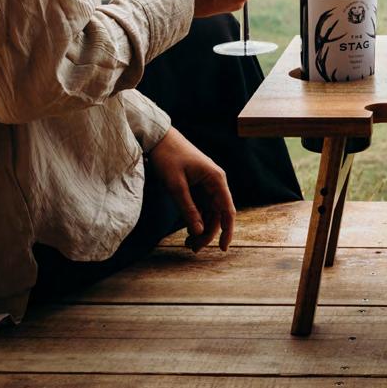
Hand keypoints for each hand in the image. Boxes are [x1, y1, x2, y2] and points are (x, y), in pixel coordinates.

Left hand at [148, 126, 234, 252]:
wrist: (159, 138)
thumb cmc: (169, 158)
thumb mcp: (176, 186)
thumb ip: (189, 210)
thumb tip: (200, 232)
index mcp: (215, 179)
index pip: (227, 210)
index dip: (227, 231)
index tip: (222, 249)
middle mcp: (215, 182)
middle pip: (217, 214)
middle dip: (208, 233)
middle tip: (193, 249)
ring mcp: (206, 184)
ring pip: (209, 212)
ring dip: (202, 228)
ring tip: (188, 244)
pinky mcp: (197, 186)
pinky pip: (201, 207)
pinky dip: (196, 220)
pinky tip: (188, 231)